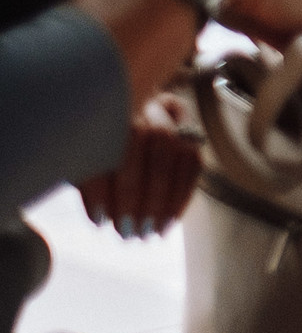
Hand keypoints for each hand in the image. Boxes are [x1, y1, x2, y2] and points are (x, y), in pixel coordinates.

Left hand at [77, 91, 199, 238]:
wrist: (113, 108)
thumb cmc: (90, 143)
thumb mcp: (77, 154)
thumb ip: (87, 176)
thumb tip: (101, 216)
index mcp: (101, 107)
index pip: (104, 144)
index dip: (102, 185)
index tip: (98, 220)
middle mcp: (137, 101)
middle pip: (144, 141)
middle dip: (137, 191)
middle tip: (130, 231)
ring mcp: (163, 109)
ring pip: (174, 148)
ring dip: (166, 196)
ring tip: (154, 231)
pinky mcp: (184, 122)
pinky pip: (193, 158)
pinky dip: (184, 192)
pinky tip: (172, 218)